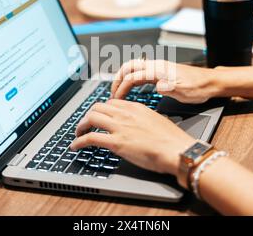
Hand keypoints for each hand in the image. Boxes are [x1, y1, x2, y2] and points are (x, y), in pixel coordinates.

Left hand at [70, 99, 195, 177]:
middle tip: (86, 124)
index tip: (99, 117)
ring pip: (90, 118)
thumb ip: (143, 120)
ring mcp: (120, 127)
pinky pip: (90, 138)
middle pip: (97, 107)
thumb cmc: (172, 140)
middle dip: (88, 116)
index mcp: (136, 107)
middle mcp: (125, 114)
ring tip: (78, 133)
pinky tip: (75, 146)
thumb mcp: (157, 121)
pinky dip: (79, 141)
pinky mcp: (116, 143)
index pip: (111, 103)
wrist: (177, 149)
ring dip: (81, 126)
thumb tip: (137, 126)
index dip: (102, 110)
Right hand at [111, 59, 219, 103]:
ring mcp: (158, 67)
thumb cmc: (198, 87)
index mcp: (159, 70)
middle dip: (117, 79)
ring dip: (123, 77)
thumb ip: (170, 87)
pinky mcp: (161, 71)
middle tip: (112, 93)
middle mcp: (156, 66)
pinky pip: (140, 71)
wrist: (210, 82)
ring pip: (133, 67)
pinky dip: (131, 78)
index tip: (116, 100)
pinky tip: (132, 87)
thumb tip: (158, 86)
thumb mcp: (184, 91)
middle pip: (128, 67)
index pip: (132, 77)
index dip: (121, 88)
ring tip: (118, 90)